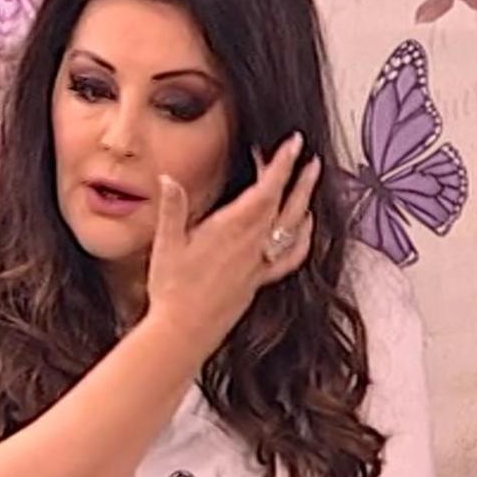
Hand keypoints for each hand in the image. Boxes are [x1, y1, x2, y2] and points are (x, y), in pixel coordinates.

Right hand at [144, 131, 321, 355]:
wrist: (183, 331)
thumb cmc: (173, 290)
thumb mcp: (166, 244)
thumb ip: (172, 208)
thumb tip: (168, 179)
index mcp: (229, 229)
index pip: (265, 189)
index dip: (281, 164)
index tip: (292, 144)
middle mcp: (250, 244)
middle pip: (283, 204)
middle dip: (297, 177)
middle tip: (308, 157)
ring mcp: (257, 263)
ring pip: (291, 226)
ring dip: (304, 201)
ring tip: (311, 183)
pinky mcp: (258, 280)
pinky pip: (289, 257)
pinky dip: (302, 239)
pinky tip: (305, 228)